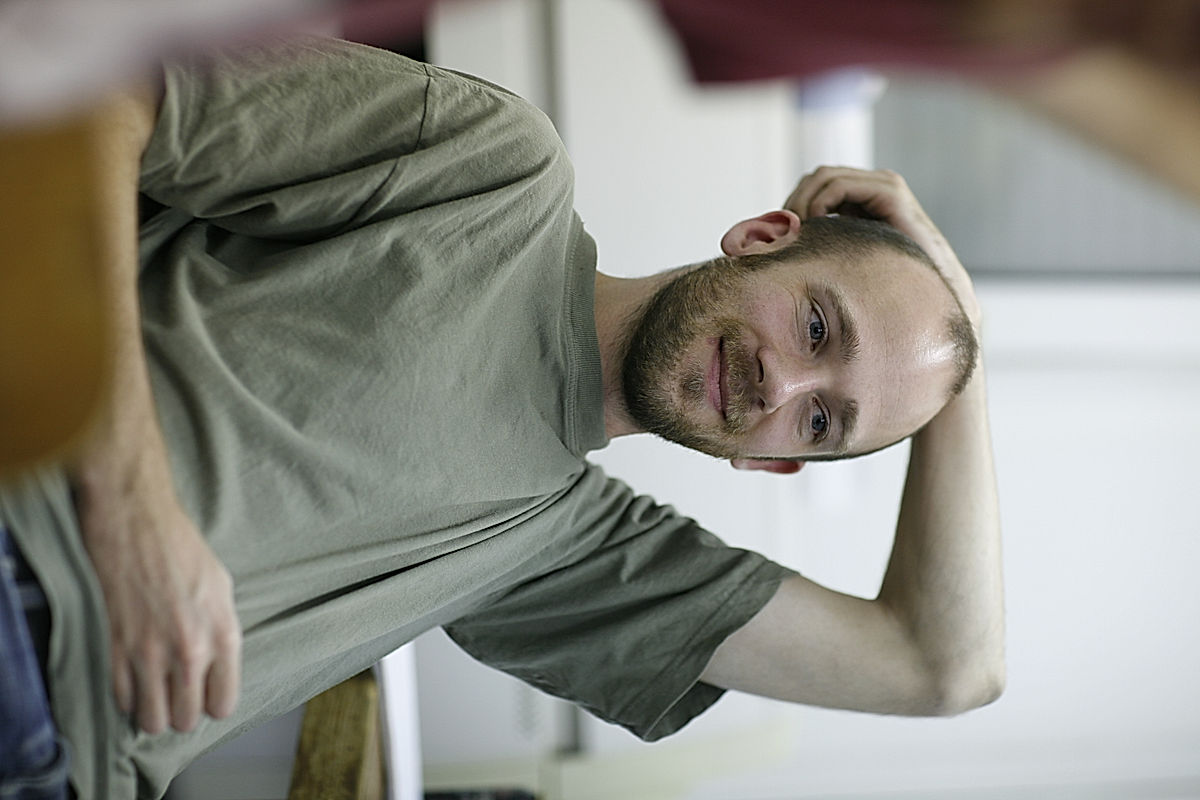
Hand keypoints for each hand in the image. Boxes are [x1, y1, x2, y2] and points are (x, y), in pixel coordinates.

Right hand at [73, 454, 241, 734]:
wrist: (137, 526)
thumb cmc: (183, 551)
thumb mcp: (223, 588)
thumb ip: (223, 633)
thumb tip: (219, 666)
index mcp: (223, 636)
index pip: (223, 704)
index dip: (213, 703)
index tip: (206, 693)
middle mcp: (188, 651)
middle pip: (185, 720)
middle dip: (183, 712)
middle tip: (180, 692)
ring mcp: (149, 653)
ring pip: (152, 721)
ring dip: (154, 712)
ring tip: (157, 693)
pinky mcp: (116, 648)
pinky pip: (121, 699)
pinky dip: (128, 697)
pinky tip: (135, 679)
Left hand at [784, 166, 979, 327]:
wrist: (934, 295)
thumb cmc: (889, 288)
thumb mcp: (844, 263)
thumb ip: (821, 247)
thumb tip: (776, 246)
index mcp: (861, 200)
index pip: (812, 186)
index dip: (790, 207)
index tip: (779, 240)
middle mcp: (871, 187)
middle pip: (814, 178)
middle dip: (792, 204)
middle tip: (783, 237)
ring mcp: (882, 186)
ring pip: (822, 177)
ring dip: (801, 204)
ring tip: (798, 236)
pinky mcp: (890, 192)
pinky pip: (839, 186)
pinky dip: (818, 204)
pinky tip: (814, 229)